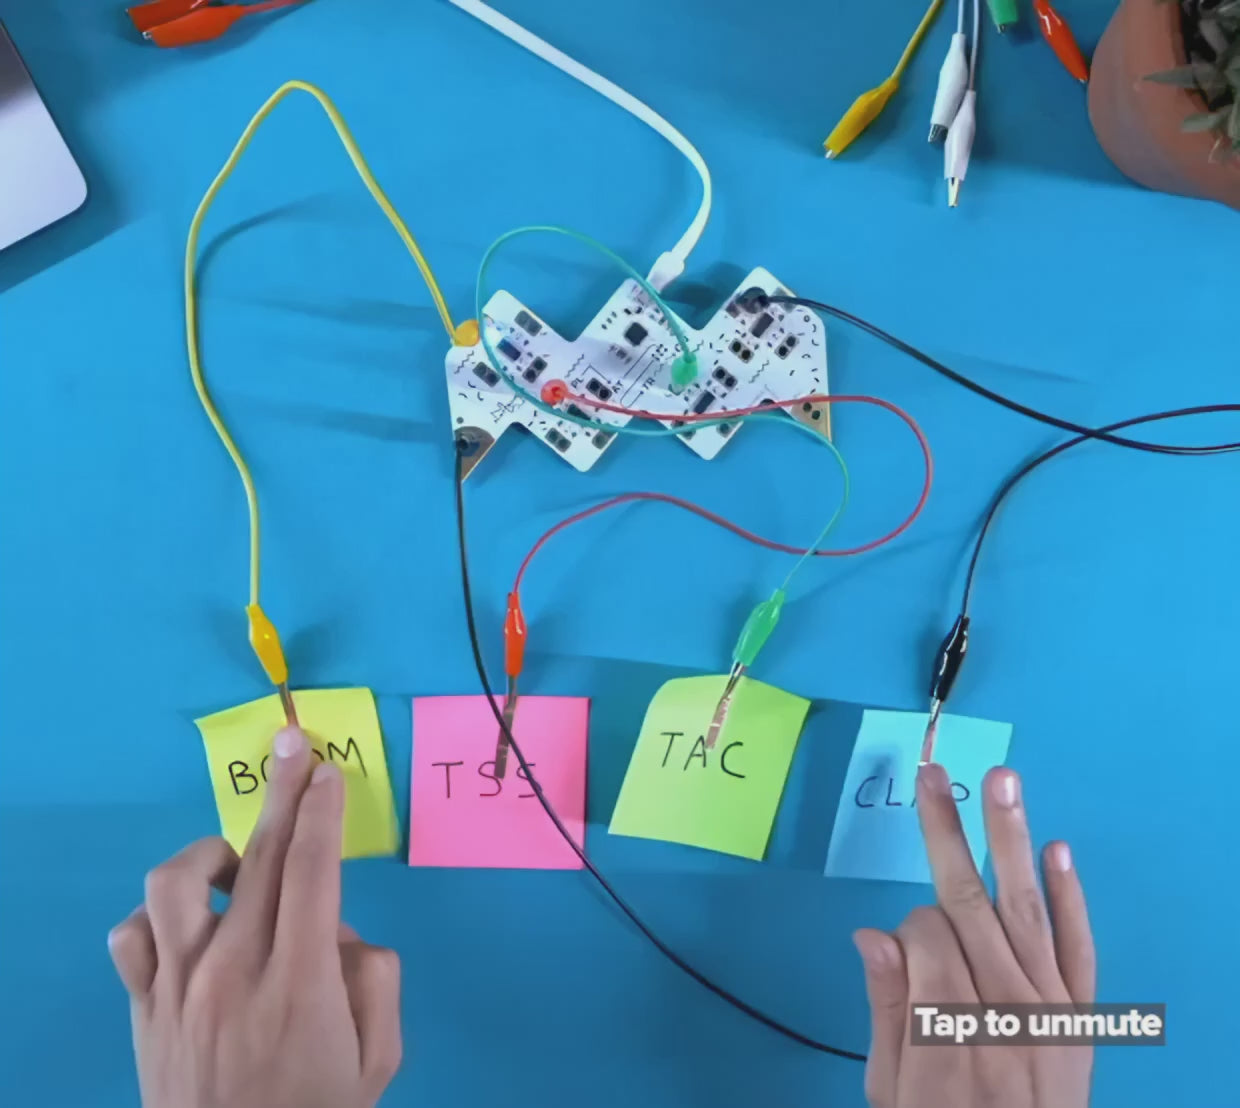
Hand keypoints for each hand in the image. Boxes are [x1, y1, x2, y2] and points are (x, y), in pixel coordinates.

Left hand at [107, 726, 402, 1107]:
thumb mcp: (378, 1059)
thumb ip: (376, 980)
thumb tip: (341, 931)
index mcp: (300, 983)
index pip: (312, 871)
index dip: (322, 812)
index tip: (328, 771)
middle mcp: (234, 971)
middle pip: (260, 857)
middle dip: (285, 792)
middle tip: (296, 744)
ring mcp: (178, 988)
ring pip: (175, 884)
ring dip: (212, 854)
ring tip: (239, 864)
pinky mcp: (142, 1009)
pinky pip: (130, 938)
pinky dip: (155, 916)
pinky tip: (187, 924)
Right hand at [853, 765, 1094, 1107]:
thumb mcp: (889, 1092)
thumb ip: (886, 1011)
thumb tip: (872, 934)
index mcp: (946, 1033)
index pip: (925, 937)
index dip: (906, 931)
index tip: (900, 958)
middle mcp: (1004, 1012)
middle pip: (971, 905)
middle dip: (947, 834)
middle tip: (933, 775)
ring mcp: (1051, 1012)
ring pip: (1025, 910)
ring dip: (1012, 839)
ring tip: (1004, 779)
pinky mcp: (1082, 1019)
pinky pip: (1080, 950)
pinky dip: (1072, 900)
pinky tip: (1058, 849)